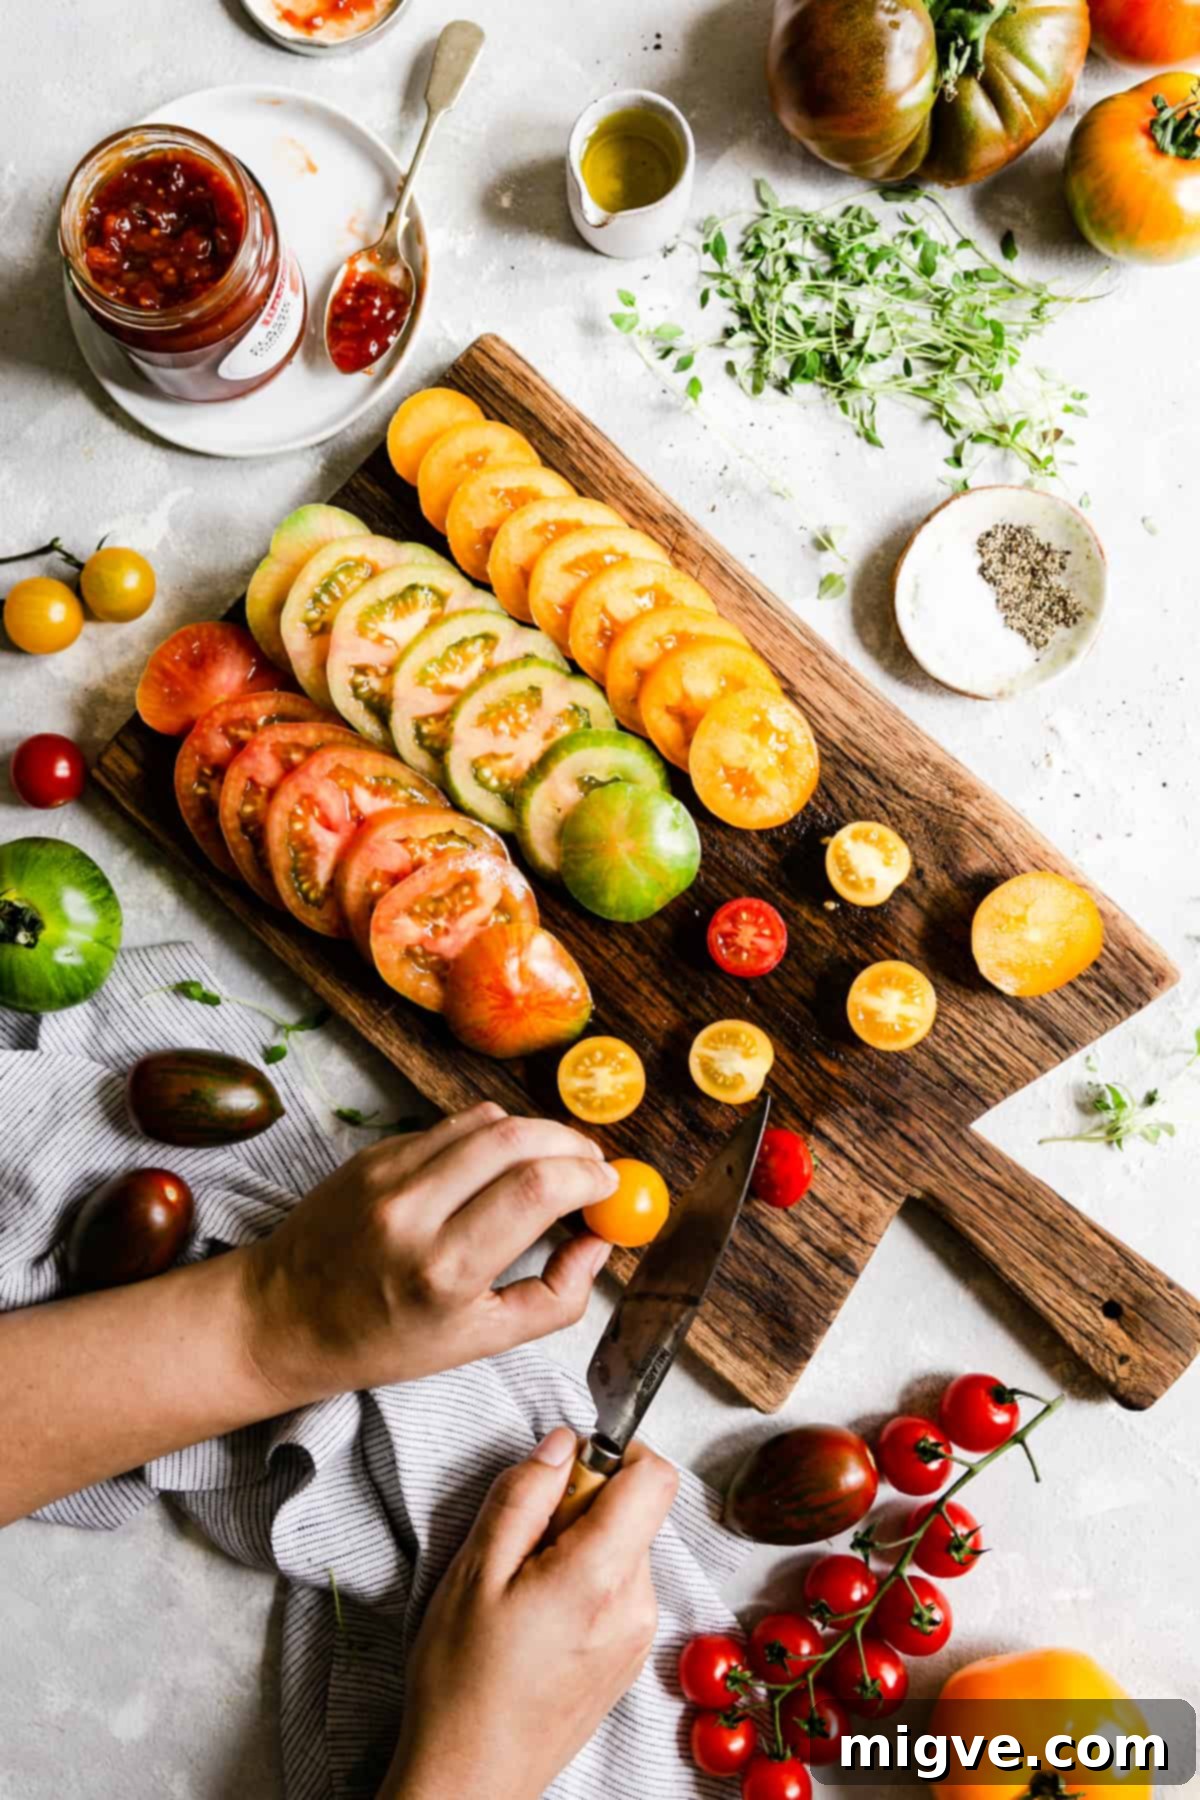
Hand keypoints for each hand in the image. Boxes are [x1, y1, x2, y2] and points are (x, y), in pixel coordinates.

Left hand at [240, 1103, 617, 1408]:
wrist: (282, 1317)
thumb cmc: (383, 1340)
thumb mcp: (479, 1342)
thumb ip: (555, 1298)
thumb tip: (599, 1244)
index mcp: (443, 1271)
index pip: (536, 1189)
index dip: (588, 1177)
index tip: (608, 1188)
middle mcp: (412, 1212)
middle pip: (518, 1139)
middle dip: (571, 1145)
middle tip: (592, 1167)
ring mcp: (386, 1174)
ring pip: (487, 1120)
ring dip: (535, 1133)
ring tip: (552, 1163)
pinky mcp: (372, 1152)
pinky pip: (450, 1126)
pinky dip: (489, 1137)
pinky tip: (495, 1167)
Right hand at [383, 1427, 679, 1799]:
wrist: (471, 1777)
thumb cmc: (462, 1681)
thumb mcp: (476, 1570)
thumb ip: (525, 1494)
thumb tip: (564, 1442)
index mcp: (601, 1576)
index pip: (654, 1477)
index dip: (613, 1455)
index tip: (566, 1472)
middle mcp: (636, 1605)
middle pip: (634, 1510)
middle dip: (583, 1506)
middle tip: (523, 1544)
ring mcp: (637, 1635)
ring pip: (625, 1547)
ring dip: (582, 1544)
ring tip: (526, 1587)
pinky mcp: (629, 1656)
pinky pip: (621, 1587)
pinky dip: (586, 1580)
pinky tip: (540, 1615)